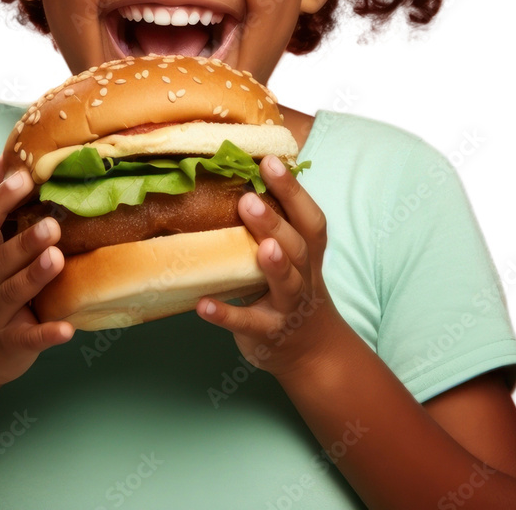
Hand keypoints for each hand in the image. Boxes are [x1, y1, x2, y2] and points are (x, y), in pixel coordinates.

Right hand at [0, 154, 72, 387]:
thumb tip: (2, 158)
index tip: (22, 176)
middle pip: (0, 258)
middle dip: (23, 240)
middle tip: (52, 224)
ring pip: (14, 293)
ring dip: (34, 276)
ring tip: (57, 258)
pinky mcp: (13, 343)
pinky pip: (29, 338)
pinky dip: (47, 334)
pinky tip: (68, 329)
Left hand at [196, 154, 342, 378]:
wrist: (312, 353)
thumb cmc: (293, 291)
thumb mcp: (294, 259)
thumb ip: (276, 226)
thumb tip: (240, 178)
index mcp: (308, 254)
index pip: (308, 218)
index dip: (293, 191)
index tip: (271, 162)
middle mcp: (303, 278)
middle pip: (296, 247)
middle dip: (275, 224)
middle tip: (249, 200)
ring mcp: (287, 308)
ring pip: (286, 284)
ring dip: (274, 266)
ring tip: (261, 247)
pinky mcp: (267, 335)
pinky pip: (247, 324)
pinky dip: (225, 315)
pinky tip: (203, 305)